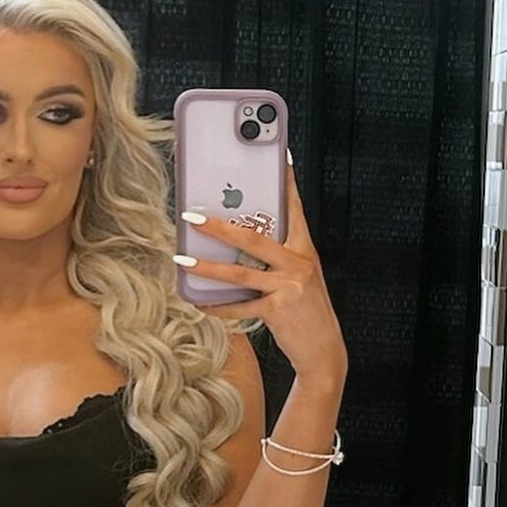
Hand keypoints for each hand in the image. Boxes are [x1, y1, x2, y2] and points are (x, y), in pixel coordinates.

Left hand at [175, 155, 347, 383]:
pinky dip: (217, 305)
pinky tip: (199, 301)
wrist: (323, 349)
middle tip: (192, 216)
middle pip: (254, 237)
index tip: (281, 157)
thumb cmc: (306, 310)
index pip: (294, 209)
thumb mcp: (298, 277)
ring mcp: (289, 286)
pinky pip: (240, 306)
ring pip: (241, 271)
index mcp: (303, 249)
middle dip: (219, 225)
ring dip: (207, 265)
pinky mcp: (278, 310)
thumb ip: (276, 258)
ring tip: (183, 258)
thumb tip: (236, 241)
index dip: (287, 182)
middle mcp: (298, 263)